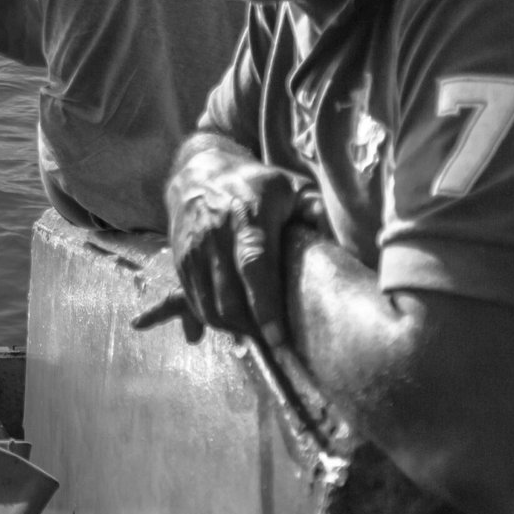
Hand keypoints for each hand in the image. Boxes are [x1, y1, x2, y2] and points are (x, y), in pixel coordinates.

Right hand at [166, 142, 311, 343]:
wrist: (197, 171)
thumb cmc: (253, 183)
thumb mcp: (288, 186)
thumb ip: (313, 210)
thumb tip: (334, 241)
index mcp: (248, 217)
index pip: (255, 266)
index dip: (265, 305)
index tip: (279, 339)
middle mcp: (215, 235)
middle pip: (229, 297)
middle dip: (250, 329)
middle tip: (273, 342)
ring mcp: (194, 250)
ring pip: (209, 305)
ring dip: (232, 329)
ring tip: (255, 335)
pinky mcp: (180, 261)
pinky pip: (194, 302)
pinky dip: (213, 319)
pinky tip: (232, 324)